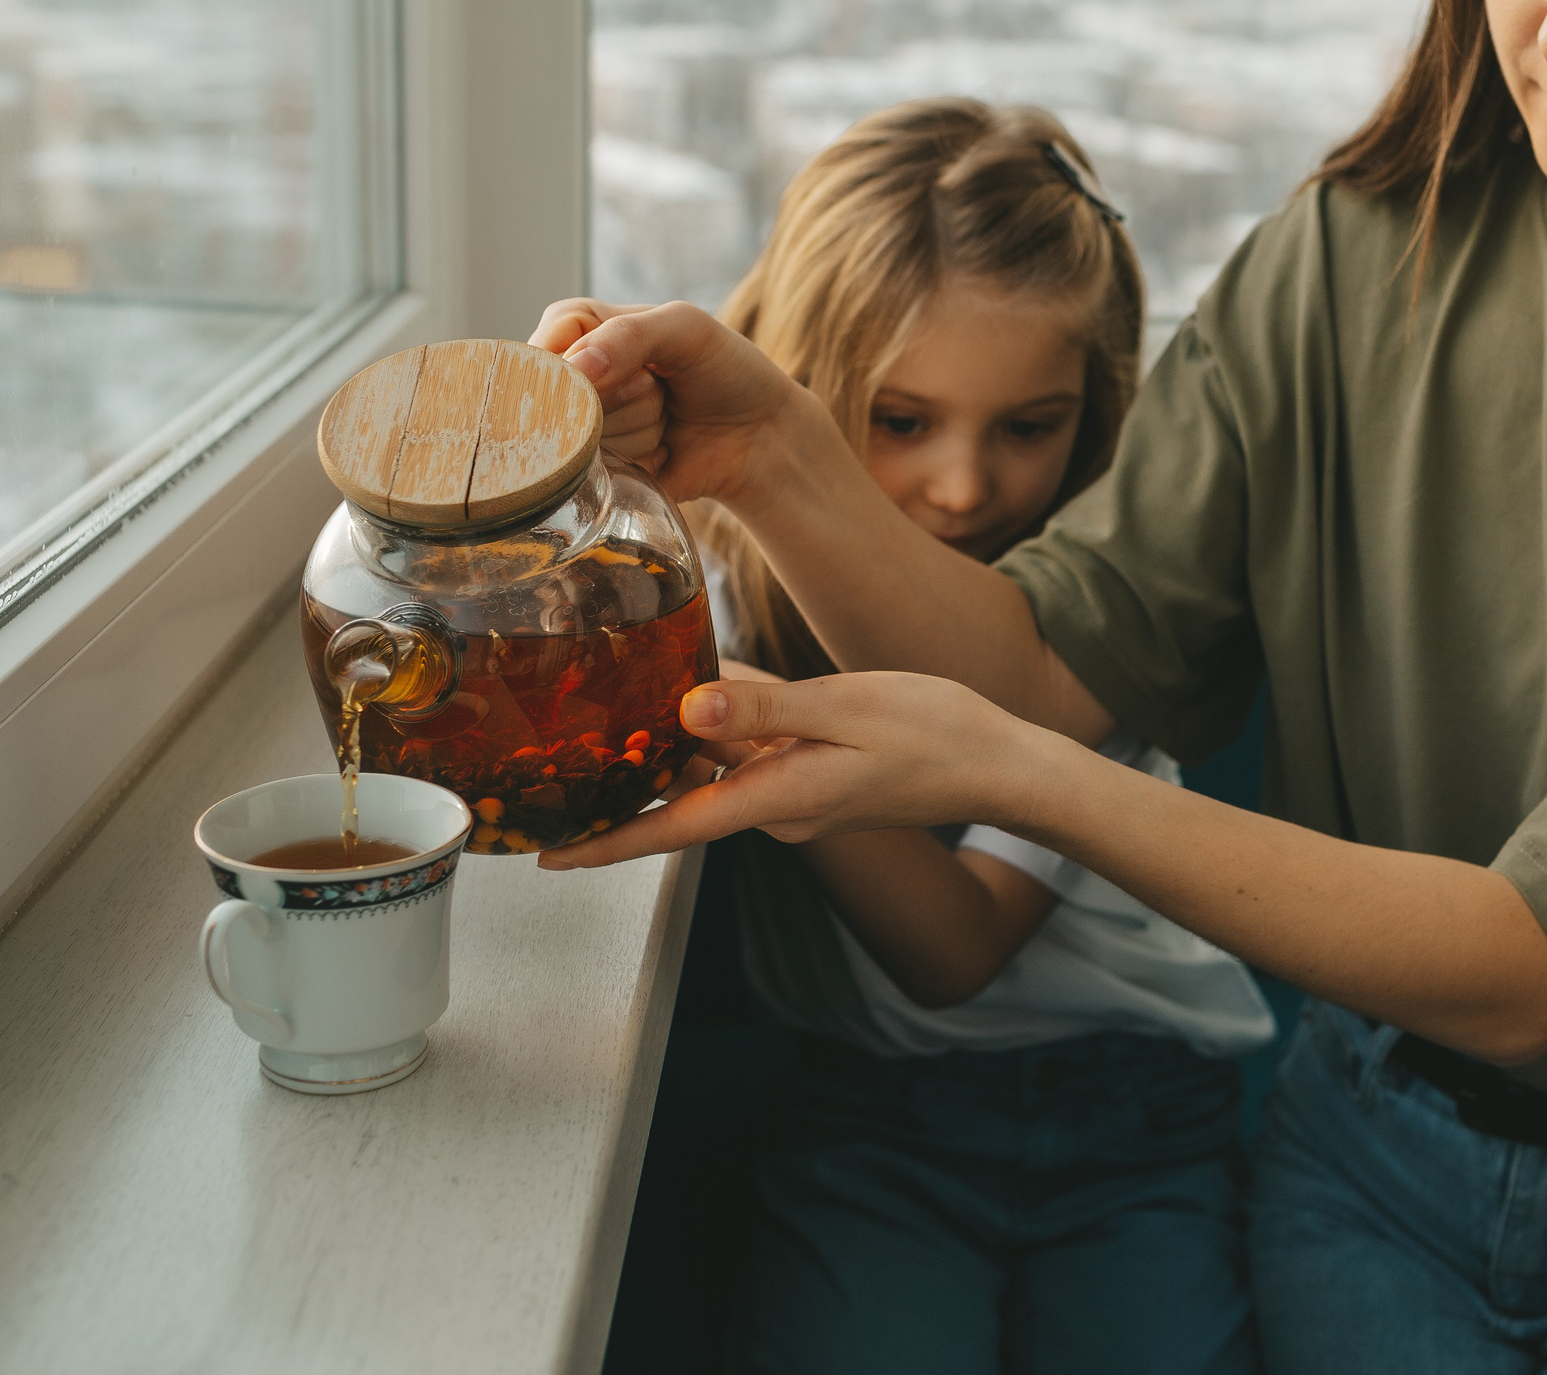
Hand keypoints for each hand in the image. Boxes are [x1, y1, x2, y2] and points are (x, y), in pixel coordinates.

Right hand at [527, 297, 803, 501]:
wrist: (762, 436)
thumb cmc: (726, 369)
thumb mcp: (685, 328)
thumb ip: (626, 335)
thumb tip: (574, 369)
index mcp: (583, 330)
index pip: (544, 345)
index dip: (578, 362)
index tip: (626, 368)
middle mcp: (577, 380)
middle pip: (562, 395)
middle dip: (623, 393)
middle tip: (660, 388)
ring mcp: (587, 429)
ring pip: (581, 435)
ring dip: (639, 426)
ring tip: (667, 416)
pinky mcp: (602, 472)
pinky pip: (599, 470)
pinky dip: (642, 456)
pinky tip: (665, 449)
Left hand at [536, 672, 1055, 869]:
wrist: (998, 763)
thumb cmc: (934, 731)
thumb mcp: (844, 707)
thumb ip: (763, 707)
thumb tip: (684, 710)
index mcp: (778, 796)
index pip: (672, 829)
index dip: (605, 844)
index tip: (548, 859)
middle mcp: (779, 808)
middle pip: (687, 791)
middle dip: (628, 777)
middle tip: (561, 751)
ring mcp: (798, 798)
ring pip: (720, 765)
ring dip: (678, 740)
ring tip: (619, 704)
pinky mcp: (816, 780)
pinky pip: (754, 755)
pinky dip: (725, 729)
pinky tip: (709, 688)